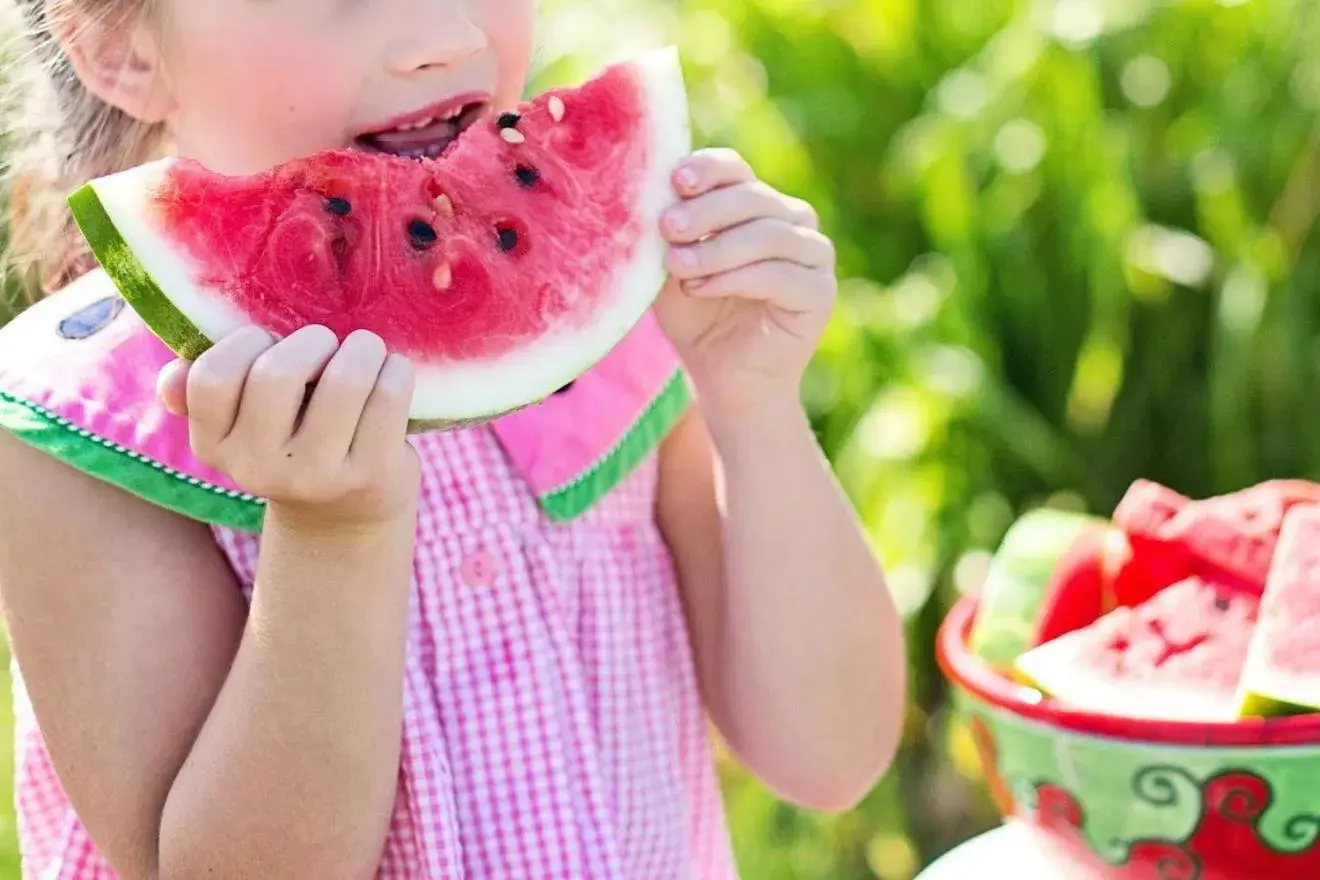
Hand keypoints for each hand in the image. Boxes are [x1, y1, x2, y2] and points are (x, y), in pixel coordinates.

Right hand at [156, 325, 419, 531]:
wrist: (346, 515)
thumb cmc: (293, 441)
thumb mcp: (242, 425)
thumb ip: (203, 394)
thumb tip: (172, 378)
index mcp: (215, 446)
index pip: (212, 377)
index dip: (246, 342)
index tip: (271, 343)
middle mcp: (259, 468)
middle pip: (278, 374)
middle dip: (312, 341)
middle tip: (328, 345)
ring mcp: (317, 476)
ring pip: (344, 380)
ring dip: (363, 349)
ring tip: (366, 352)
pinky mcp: (371, 475)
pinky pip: (388, 395)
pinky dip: (396, 370)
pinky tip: (392, 374)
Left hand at [653, 148, 836, 416]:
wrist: (724, 378)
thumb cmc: (696, 317)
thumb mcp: (671, 267)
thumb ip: (668, 232)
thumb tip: (651, 192)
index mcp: (757, 204)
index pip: (735, 170)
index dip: (708, 169)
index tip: (675, 180)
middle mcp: (792, 220)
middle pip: (752, 197)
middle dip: (705, 211)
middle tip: (667, 227)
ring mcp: (813, 254)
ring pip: (767, 234)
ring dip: (716, 249)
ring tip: (677, 266)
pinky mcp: (821, 291)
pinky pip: (780, 274)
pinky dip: (735, 278)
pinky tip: (700, 288)